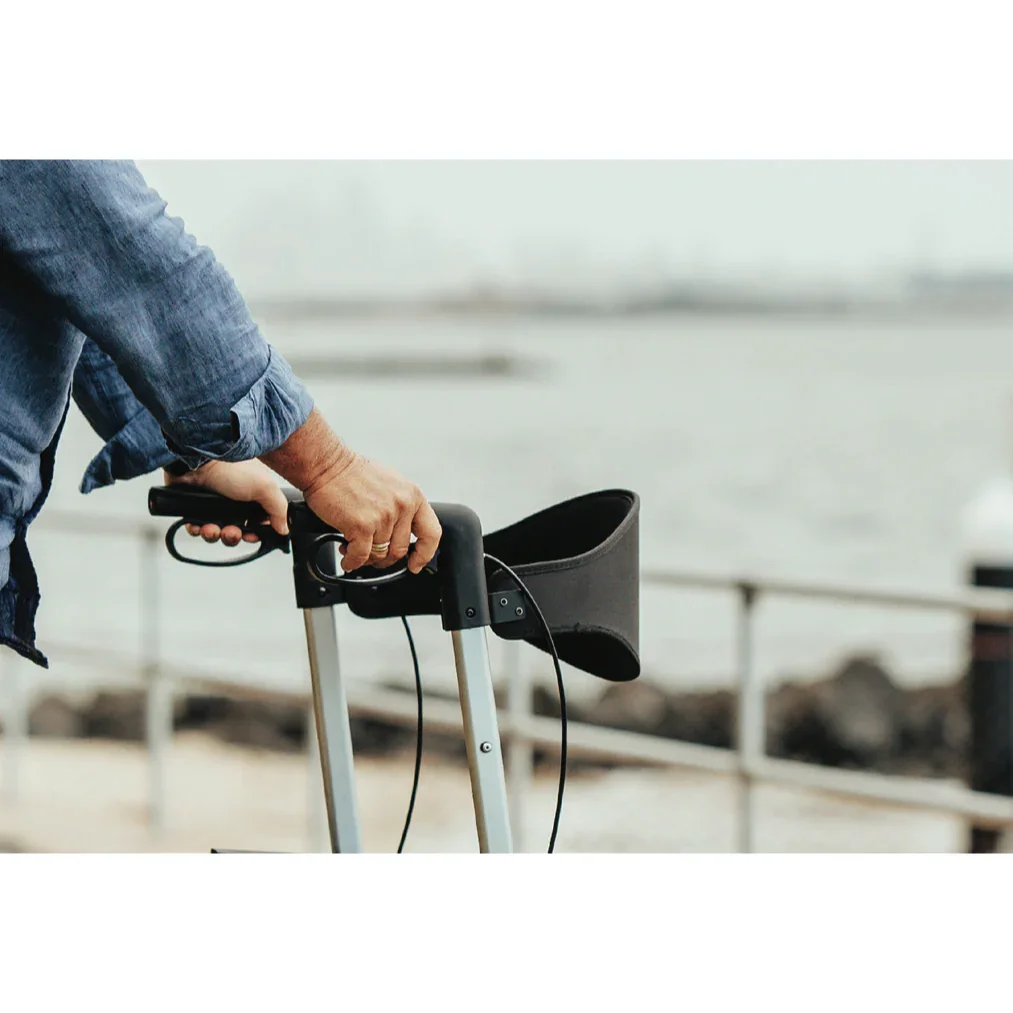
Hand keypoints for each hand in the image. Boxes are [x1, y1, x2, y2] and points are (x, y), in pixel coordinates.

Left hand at [165, 459, 289, 546]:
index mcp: (254, 498)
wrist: (197, 460)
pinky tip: (198, 525)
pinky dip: (197, 530)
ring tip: (211, 528)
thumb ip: (279, 509)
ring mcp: (214, 506)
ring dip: (214, 535)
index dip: (255, 534)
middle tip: (231, 531)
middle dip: (233, 537)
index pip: (258, 524)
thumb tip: (284, 528)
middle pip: (237, 532)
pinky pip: (196, 528)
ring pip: (216, 532)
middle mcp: (235, 502)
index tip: (250, 536)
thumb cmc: (230, 467)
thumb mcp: (265, 487)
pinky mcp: (195, 508)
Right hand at [303, 451, 441, 573]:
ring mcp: (383, 516)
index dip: (424, 554)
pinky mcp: (362, 525)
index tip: (416, 564)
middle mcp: (402, 506)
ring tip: (352, 549)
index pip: (431, 533)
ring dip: (365, 558)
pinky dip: (352, 562)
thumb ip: (402, 506)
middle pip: (400, 550)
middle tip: (372, 557)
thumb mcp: (391, 484)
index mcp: (412, 496)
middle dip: (384, 559)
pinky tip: (347, 558)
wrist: (327, 465)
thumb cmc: (353, 473)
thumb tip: (403, 531)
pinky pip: (361, 556)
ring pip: (379, 554)